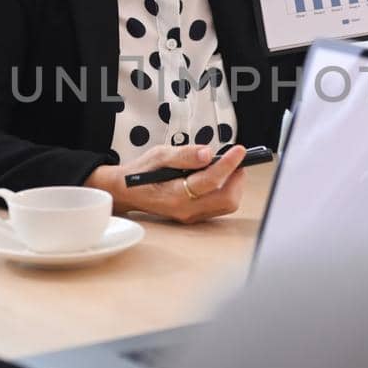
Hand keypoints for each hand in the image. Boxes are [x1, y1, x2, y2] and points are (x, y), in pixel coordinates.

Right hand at [88, 142, 246, 223]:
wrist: (128, 192)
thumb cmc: (143, 172)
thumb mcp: (159, 155)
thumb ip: (184, 155)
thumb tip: (208, 153)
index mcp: (175, 195)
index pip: (210, 181)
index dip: (228, 164)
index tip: (239, 150)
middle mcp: (185, 210)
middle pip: (227, 199)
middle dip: (237, 178)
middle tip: (237, 159)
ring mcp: (191, 216)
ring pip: (227, 204)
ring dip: (234, 184)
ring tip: (228, 166)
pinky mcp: (195, 216)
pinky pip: (220, 206)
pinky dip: (226, 190)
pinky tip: (219, 176)